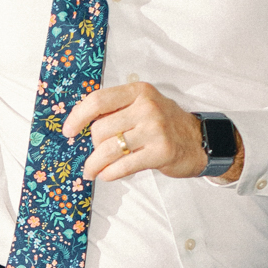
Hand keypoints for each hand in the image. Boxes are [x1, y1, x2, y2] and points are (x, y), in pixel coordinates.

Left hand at [62, 82, 242, 184]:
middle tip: (96, 154)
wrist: (200, 141)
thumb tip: (80, 123)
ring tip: (91, 171)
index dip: (77, 117)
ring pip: (108, 150)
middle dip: (92, 146)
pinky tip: (107, 175)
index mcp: (139, 92)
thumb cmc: (164, 124)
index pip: (98, 100)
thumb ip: (116, 109)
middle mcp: (147, 107)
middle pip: (100, 130)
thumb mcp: (143, 105)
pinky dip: (109, 173)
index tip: (68, 132)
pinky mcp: (161, 152)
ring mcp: (155, 130)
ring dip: (94, 164)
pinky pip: (123, 166)